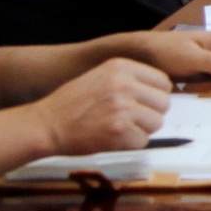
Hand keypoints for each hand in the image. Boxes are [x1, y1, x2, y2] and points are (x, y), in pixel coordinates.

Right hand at [38, 56, 175, 155]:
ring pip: (156, 123)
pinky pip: (143, 141)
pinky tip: (112, 138)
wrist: (46, 124)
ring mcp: (123, 106)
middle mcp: (125, 83)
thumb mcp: (101, 77)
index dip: (155, 96)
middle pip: (164, 103)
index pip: (163, 81)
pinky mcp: (119, 130)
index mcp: (121, 66)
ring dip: (141, 130)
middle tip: (129, 119)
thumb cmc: (71, 103)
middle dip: (151, 114)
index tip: (142, 104)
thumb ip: (129, 80)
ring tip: (119, 128)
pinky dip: (130, 144)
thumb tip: (159, 92)